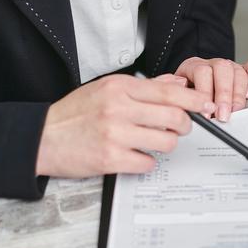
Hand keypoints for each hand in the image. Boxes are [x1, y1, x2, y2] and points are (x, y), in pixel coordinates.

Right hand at [36, 75, 214, 177]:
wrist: (41, 137)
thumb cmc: (76, 113)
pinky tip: (135, 155)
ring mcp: (115, 134)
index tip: (205, 105)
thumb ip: (145, 87)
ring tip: (153, 142)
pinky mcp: (110, 159)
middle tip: (179, 128)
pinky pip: (148, 163)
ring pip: (166, 142)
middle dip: (184, 125)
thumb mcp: (107, 89)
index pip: (169, 92)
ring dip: (166, 144)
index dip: (194, 100)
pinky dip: (147, 161)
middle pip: (175, 117)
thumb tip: (178, 84)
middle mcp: (118, 108)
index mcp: (120, 87)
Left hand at [174, 57, 247, 121]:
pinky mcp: (243, 70)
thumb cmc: (185, 96)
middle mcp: (212, 64)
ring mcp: (229, 66)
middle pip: (222, 70)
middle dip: (224, 95)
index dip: (205, 93)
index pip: (201, 72)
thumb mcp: (177, 96)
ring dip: (238, 94)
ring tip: (235, 111)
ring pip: (238, 71)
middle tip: (223, 115)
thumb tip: (189, 111)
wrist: (189, 90)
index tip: (206, 114)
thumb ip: (182, 100)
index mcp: (193, 66)